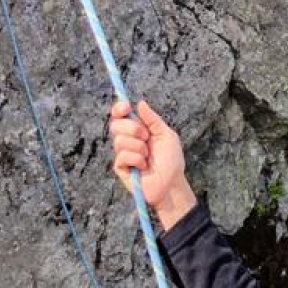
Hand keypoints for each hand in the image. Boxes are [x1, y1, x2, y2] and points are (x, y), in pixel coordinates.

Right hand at [108, 100, 196, 229]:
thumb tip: (140, 103)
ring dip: (138, 147)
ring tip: (148, 156)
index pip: (121, 115)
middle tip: (146, 137)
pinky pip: (122, 156)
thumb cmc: (171, 161)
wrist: (171, 184)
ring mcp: (123, 153)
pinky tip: (143, 167)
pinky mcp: (120, 167)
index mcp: (138, 129)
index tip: (125, 107)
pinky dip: (137, 159)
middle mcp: (128, 139)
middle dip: (132, 128)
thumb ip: (153, 120)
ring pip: (119, 140)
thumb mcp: (166, 135)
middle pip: (115, 124)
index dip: (119, 109)